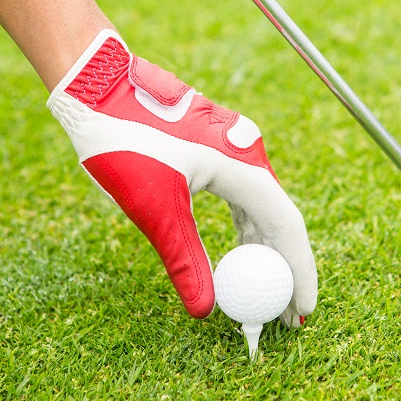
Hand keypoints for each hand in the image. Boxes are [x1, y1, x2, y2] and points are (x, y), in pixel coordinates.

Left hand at [47, 30, 316, 325]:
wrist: (98, 87)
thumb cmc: (124, 141)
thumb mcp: (155, 209)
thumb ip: (185, 260)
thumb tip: (205, 310)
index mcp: (243, 167)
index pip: (287, 228)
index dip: (299, 272)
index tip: (302, 312)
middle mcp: (248, 155)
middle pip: (280, 219)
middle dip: (285, 269)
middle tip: (285, 313)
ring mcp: (234, 148)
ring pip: (263, 207)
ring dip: (265, 250)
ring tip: (266, 288)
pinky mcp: (217, 147)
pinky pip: (244, 195)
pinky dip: (246, 227)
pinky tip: (241, 249)